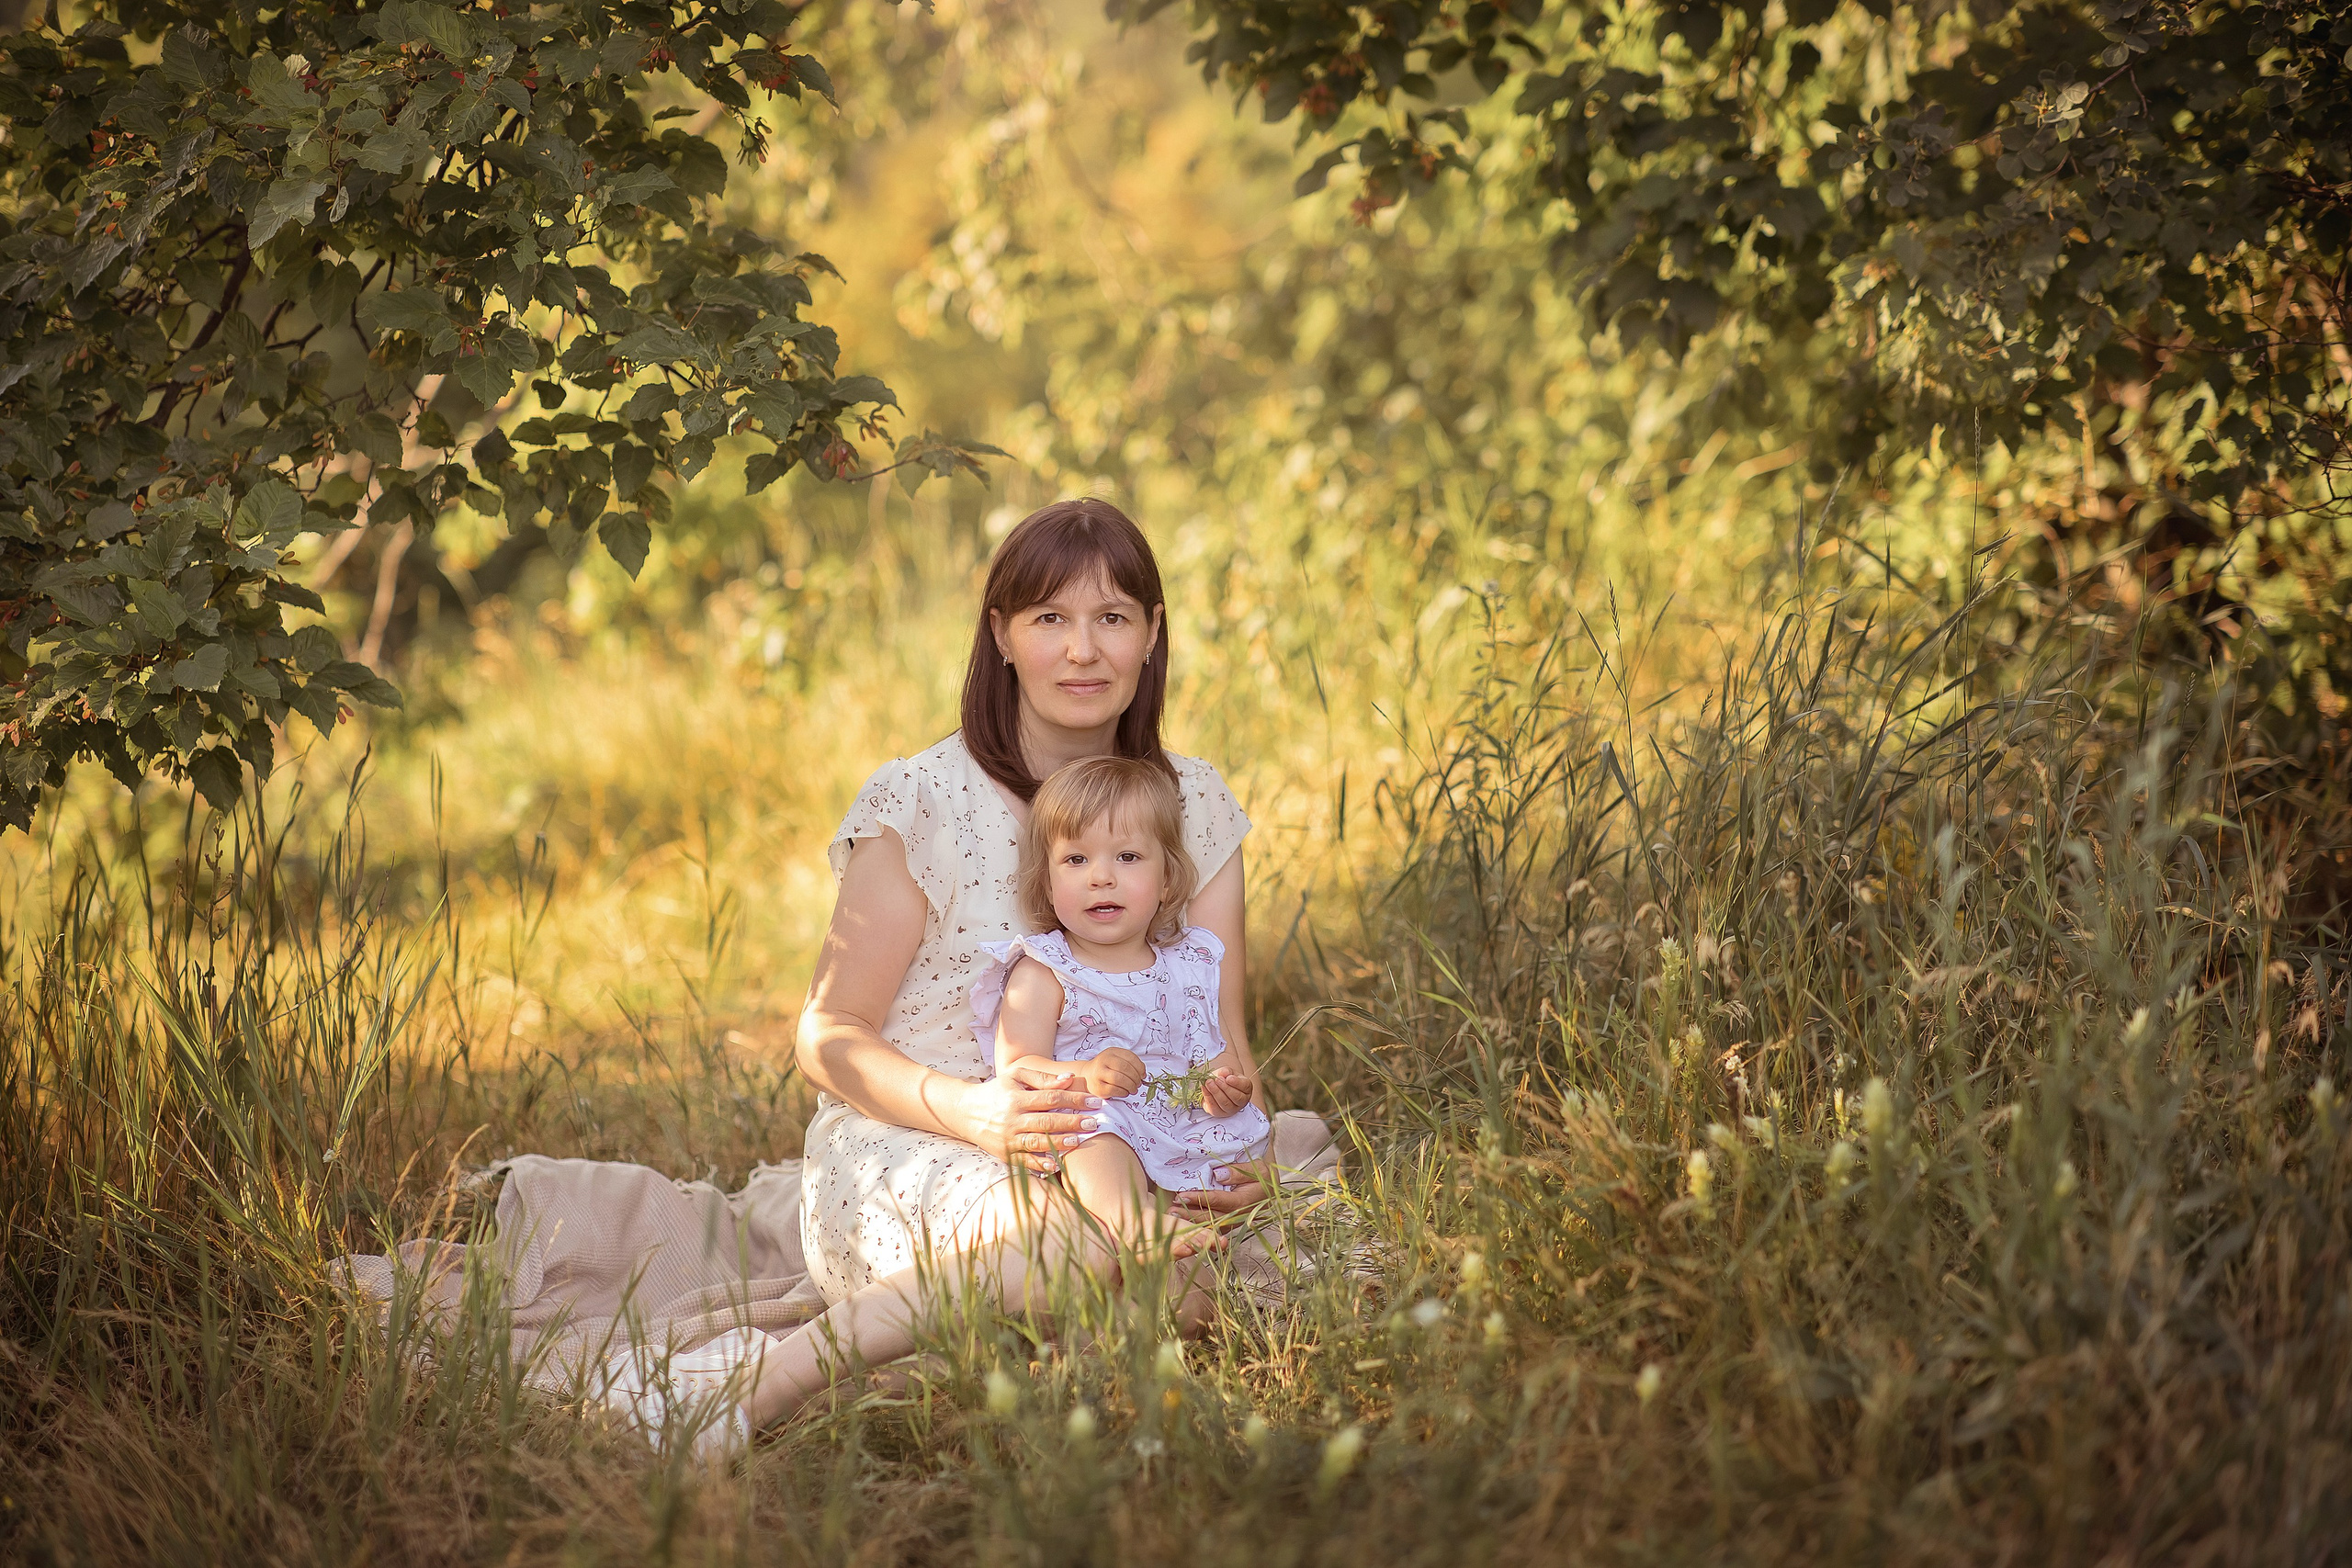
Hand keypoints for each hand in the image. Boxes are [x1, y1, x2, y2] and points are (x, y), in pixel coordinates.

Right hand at [952, 1071, 1103, 1174]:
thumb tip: (1069, 1078)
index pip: (1051, 1097)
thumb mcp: (1016, 1076)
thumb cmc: (997, 1091)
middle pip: (1046, 1120)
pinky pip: (1024, 1160)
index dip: (1074, 1099)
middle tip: (1093, 1123)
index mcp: (1016, 1097)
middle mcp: (1012, 1118)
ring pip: (1036, 1141)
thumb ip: (1042, 1077)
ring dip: (1058, 1142)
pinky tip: (1055, 1164)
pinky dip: (1039, 1164)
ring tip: (1078, 1141)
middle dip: (1072, 1122)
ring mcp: (1008, 1137)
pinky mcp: (1005, 1153)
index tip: (1095, 1102)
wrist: (966, 1111)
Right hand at [1082, 1047, 1146, 1099]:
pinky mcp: (1097, 1087)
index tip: (1143, 1075)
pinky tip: (1125, 1092)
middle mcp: (1103, 1060)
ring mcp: (1099, 1074)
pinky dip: (1123, 1092)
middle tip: (1138, 1084)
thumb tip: (1142, 1075)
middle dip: (1135, 1078)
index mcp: (1111, 1052)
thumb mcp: (1117, 1060)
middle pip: (1125, 1068)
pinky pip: (1114, 1090)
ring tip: (1133, 1089)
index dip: (1140, 1067)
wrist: (1088, 1075)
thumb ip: (1130, 1064)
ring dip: (1130, 1086)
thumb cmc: (1106, 1068)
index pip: (1130, 1057)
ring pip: (1119, 1079)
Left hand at [1167, 1162, 1271, 1223]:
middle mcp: (1239, 1215)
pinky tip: (1182, 1220)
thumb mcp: (1256, 1168)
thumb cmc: (1262, 1175)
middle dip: (1190, 1214)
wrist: (1271, 1188)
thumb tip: (1217, 1175)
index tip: (1183, 1195)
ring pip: (1211, 1226)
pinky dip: (1197, 1225)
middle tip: (1172, 1209)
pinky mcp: (1229, 1225)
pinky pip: (1212, 1228)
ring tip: (1172, 1214)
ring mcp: (1234, 1223)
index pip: (1220, 1201)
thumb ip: (1237, 1171)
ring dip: (1191, 1222)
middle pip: (1212, 1218)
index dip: (1201, 1199)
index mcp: (1246, 1201)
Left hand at [1201, 1066, 1255, 1116]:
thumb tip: (1223, 1073)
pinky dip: (1208, 1097)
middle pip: (1236, 1097)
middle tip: (1216, 1079)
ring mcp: (1231, 1109)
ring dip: (1216, 1092)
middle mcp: (1241, 1101)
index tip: (1228, 1078)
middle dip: (1225, 1088)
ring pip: (1225, 1104)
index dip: (1236, 1083)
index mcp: (1246, 1089)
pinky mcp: (1219, 1113)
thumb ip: (1226, 1071)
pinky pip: (1214, 1108)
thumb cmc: (1225, 1079)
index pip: (1245, 1086)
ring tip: (1209, 1083)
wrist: (1216, 1086)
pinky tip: (1204, 1088)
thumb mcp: (1227, 1072)